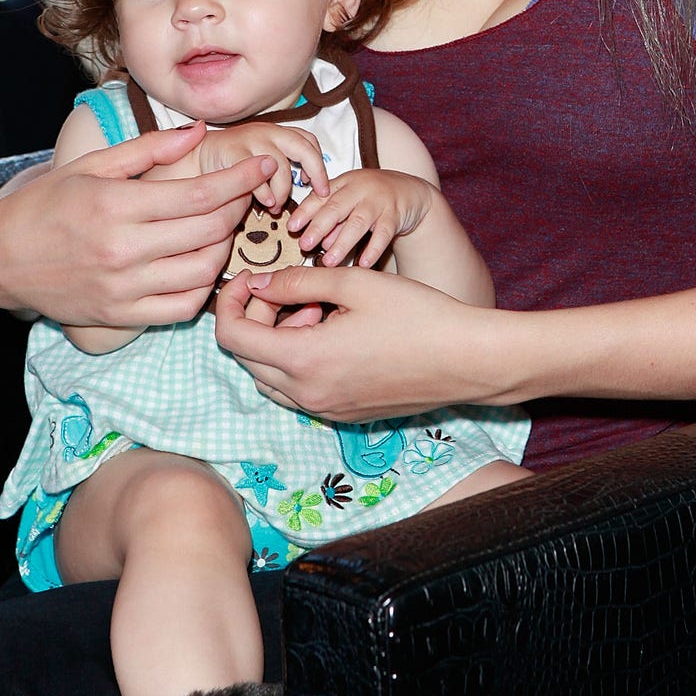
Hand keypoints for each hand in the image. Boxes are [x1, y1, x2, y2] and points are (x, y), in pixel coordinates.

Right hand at [0, 124, 268, 327]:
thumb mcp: (91, 165)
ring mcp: (123, 288)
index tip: (264, 165)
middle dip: (239, 208)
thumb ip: (149, 149)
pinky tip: (203, 263)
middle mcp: (123, 250)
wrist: (0, 257)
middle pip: (209, 232)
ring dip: (226, 247)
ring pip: (203, 272)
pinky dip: (204, 286)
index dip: (240, 180)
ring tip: (224, 226)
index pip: (199, 196)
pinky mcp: (122, 316)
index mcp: (116, 207)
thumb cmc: (46, 204)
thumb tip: (199, 131)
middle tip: (246, 192)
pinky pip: (183, 307)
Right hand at [194, 122, 330, 210]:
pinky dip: (264, 191)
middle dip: (317, 172)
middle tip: (319, 194)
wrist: (196, 157)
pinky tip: (265, 203)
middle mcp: (268, 132)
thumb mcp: (262, 160)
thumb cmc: (233, 163)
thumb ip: (283, 167)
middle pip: (303, 147)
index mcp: (278, 132)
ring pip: (280, 165)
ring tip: (277, 207)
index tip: (320, 185)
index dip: (319, 163)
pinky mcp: (232, 151)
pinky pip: (255, 173)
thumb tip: (307, 187)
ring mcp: (250, 139)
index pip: (309, 141)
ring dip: (283, 191)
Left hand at [213, 264, 507, 419]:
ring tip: (319, 311)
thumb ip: (296, 280)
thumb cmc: (416, 314)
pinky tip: (335, 334)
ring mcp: (325, 410)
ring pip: (270, 377)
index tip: (249, 279)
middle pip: (247, 358)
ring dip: (278, 341)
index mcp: (303, 360)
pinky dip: (299, 360)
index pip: (232, 336)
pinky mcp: (343, 415)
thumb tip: (257, 283)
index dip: (229, 302)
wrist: (466, 360)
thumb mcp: (353, 283)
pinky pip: (298, 391)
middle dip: (257, 319)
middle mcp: (306, 395)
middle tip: (294, 291)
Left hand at [287, 168, 437, 265]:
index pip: (320, 196)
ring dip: (342, 242)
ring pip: (358, 222)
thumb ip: (331, 218)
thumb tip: (312, 241)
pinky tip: (363, 264)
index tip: (291, 227)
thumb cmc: (371, 198)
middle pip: (336, 207)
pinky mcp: (396, 214)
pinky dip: (373, 249)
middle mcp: (359, 189)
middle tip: (305, 245)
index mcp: (343, 183)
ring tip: (329, 262)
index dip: (305, 211)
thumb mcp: (349, 199)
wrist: (409, 191)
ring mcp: (379, 200)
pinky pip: (384, 233)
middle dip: (319, 226)